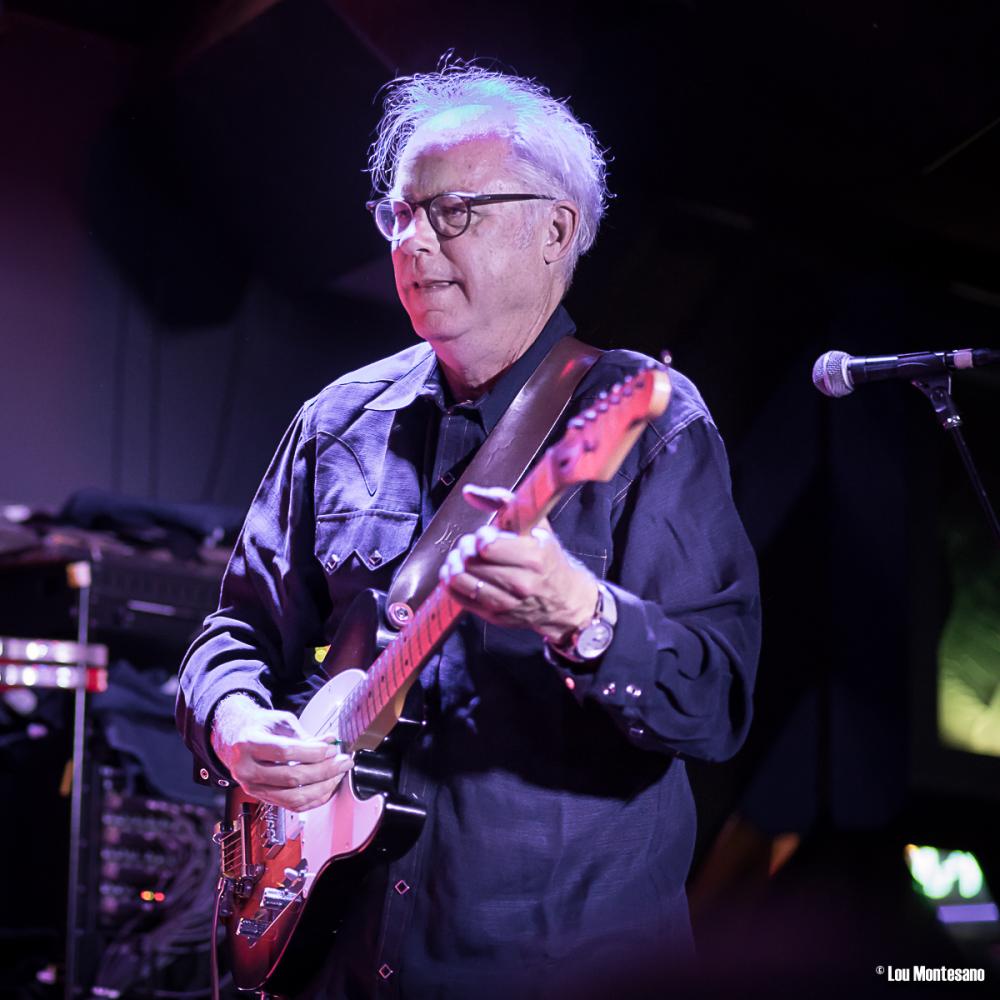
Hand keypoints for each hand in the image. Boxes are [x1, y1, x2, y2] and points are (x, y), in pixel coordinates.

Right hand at [210, 693, 352, 811]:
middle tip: (342, 761)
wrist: (234, 738)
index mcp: (249, 743)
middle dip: (324, 770)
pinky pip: (291, 806)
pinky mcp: (261, 798)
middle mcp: (246, 769)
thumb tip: (329, 743)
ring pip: (293, 797)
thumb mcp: (279, 720)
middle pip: (291, 777)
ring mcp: (252, 787)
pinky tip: (327, 787)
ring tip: (338, 775)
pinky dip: (313, 799)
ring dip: (322, 787)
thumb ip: (303, 734)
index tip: (332, 748)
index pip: (285, 752)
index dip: (313, 752)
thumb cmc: (257, 727)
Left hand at [439, 485, 597, 642]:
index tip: (486, 534)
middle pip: (471, 562)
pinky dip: (451, 583)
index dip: (480, 536)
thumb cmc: (548, 558)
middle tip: (471, 544)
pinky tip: (457, 573)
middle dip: (465, 548)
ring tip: (461, 558)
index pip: (487, 546)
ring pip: (461, 581)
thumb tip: (469, 492)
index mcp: (533, 557)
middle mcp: (521, 584)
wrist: (565, 600)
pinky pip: (460, 599)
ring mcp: (507, 604)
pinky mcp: (495, 617)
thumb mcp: (537, 525)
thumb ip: (504, 502)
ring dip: (454, 565)